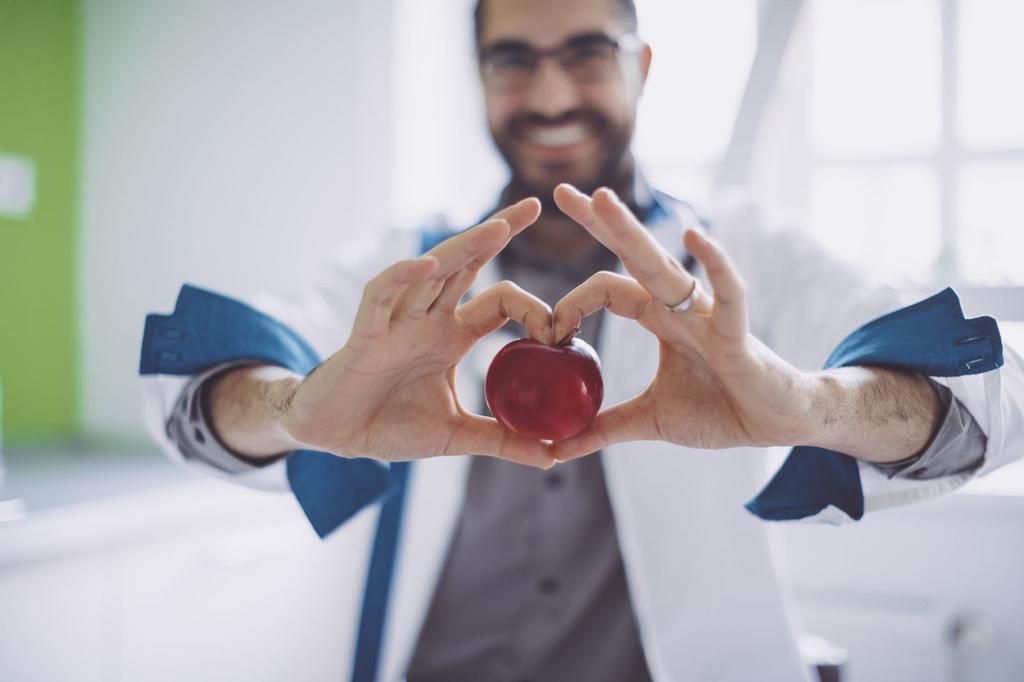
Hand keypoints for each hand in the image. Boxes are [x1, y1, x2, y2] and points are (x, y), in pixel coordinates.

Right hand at [283, 198, 556, 467]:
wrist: (335, 437)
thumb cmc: (389, 425)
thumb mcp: (456, 435)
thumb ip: (502, 441)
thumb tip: (555, 456)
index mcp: (452, 336)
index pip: (500, 302)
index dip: (533, 307)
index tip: (562, 329)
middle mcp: (428, 319)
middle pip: (468, 264)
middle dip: (498, 232)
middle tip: (534, 205)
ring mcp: (396, 322)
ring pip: (432, 273)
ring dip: (464, 248)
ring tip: (500, 228)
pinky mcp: (365, 334)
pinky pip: (381, 296)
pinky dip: (403, 278)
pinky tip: (428, 265)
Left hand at [549, 184, 817, 460]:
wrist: (777, 425)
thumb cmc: (722, 410)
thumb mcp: (651, 421)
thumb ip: (604, 428)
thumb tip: (556, 449)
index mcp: (657, 318)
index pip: (606, 287)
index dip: (571, 303)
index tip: (547, 331)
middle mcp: (678, 306)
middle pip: (631, 256)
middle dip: (598, 223)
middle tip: (559, 191)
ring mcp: (707, 314)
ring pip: (665, 267)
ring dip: (631, 233)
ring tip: (601, 198)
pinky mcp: (737, 334)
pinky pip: (728, 294)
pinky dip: (715, 267)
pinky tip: (696, 236)